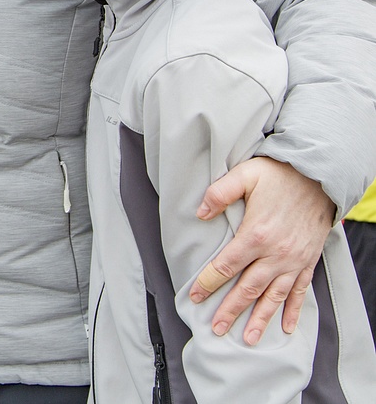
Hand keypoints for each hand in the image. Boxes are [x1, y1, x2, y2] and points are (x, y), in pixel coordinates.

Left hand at [189, 156, 333, 344]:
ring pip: (273, 296)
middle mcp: (276, 253)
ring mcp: (294, 260)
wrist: (318, 177)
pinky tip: (285, 327)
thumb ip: (220, 193)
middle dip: (230, 310)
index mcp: (256, 234)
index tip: (195, 296)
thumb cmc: (278, 176)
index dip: (209, 282)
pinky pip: (299, 291)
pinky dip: (292, 311)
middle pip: (248, 288)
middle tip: (216, 329)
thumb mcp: (244, 175)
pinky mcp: (307, 261)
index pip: (226, 265)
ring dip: (260, 319)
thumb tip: (199, 213)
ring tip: (248, 338)